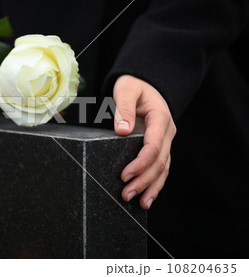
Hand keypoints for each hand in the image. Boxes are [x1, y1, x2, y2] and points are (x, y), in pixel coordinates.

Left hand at [113, 75, 175, 208]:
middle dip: (143, 180)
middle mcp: (167, 133)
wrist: (145, 83)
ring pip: (163, 168)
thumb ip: (123, 108)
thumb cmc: (134, 86)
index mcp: (160, 119)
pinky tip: (147, 197)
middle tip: (126, 194)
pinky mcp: (160, 147)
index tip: (125, 175)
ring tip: (139, 203)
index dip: (140, 163)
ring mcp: (165, 141)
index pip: (153, 146)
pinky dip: (155, 183)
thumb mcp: (126, 89)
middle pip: (159, 162)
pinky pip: (160, 168)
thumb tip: (121, 131)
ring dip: (151, 187)